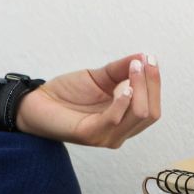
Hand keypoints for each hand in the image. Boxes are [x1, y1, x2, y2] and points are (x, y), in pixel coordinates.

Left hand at [15, 52, 161, 147]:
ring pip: (138, 116)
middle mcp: (119, 132)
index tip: (151, 59)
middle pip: (151, 113)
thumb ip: (122, 69)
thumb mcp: (100, 77)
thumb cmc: (68, 93)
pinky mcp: (90, 134)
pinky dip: (123, 101)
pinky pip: (114, 120)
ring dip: (140, 88)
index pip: (153, 107)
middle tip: (143, 62)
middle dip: (151, 85)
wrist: (38, 101)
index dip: (155, 83)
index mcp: (124, 120)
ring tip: (134, 68)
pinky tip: (123, 86)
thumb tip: (143, 57)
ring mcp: (106, 136)